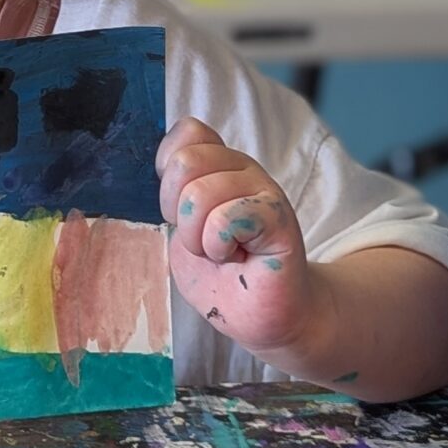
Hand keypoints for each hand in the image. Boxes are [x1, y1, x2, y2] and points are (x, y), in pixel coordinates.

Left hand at [157, 118, 325, 366]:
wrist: (260, 315)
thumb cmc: (221, 275)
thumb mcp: (182, 229)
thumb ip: (176, 192)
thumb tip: (169, 162)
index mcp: (219, 165)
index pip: (188, 132)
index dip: (169, 173)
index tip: (180, 211)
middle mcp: (242, 168)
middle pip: (186, 161)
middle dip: (178, 213)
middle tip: (201, 240)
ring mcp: (263, 188)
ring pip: (200, 194)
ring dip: (198, 238)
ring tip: (221, 253)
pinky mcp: (278, 216)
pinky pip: (225, 218)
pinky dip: (217, 246)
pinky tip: (235, 257)